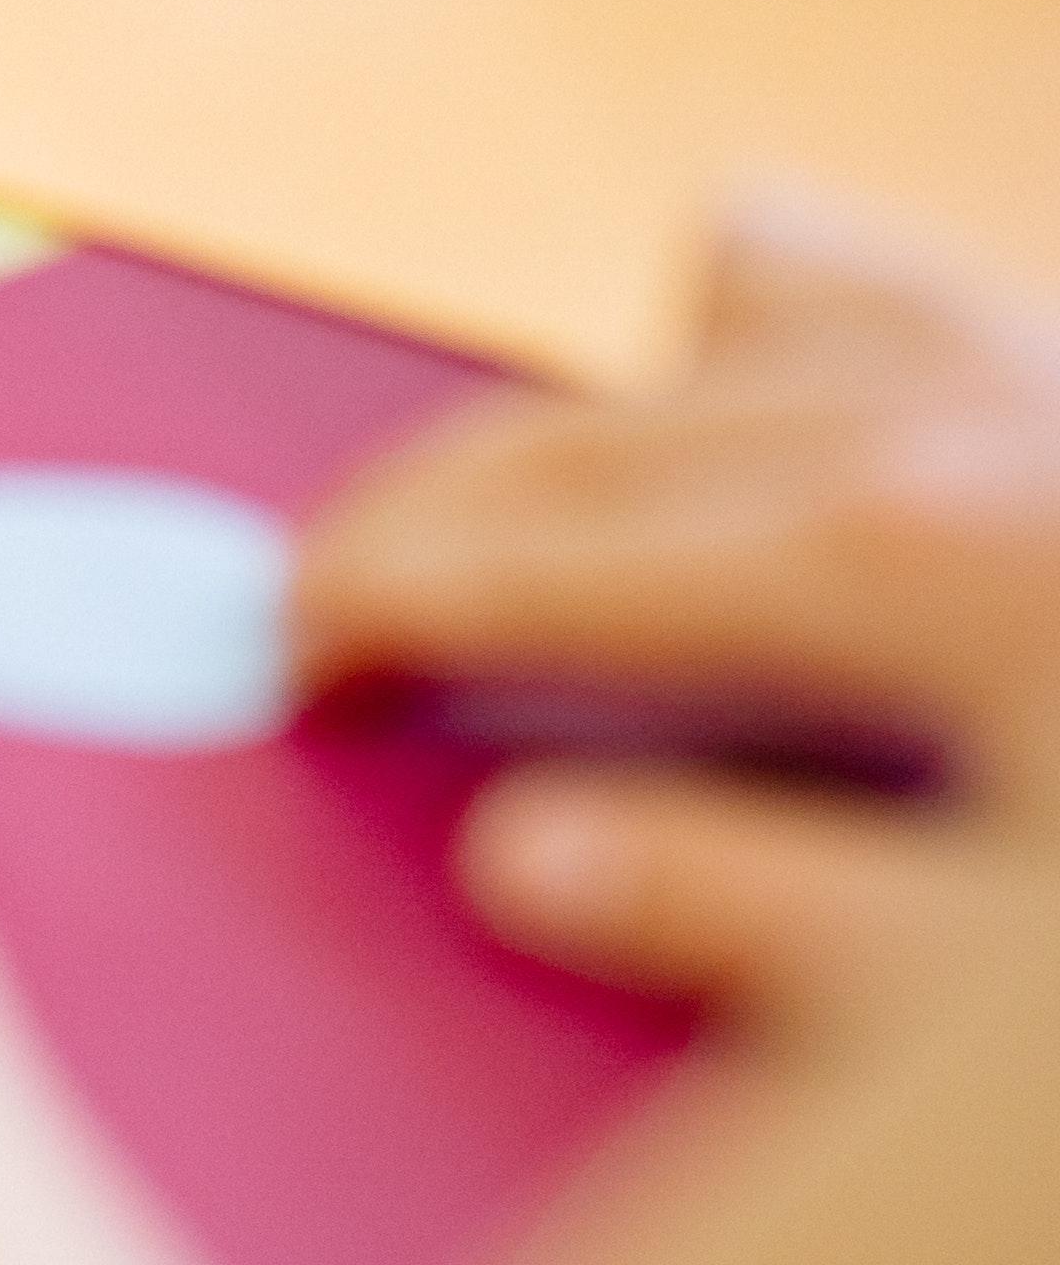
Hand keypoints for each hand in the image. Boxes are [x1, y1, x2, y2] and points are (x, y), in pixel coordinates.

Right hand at [289, 189, 1059, 1020]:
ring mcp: (1016, 353)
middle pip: (575, 432)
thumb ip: (768, 922)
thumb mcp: (1004, 986)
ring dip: (594, 408)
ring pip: (716, 309)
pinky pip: (865, 277)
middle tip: (312, 601)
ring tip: (523, 516)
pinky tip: (767, 414)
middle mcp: (928, 410)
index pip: (536, 563)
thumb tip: (524, 863)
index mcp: (888, 556)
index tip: (278, 653)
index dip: (374, 605)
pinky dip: (770, 328)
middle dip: (412, 513)